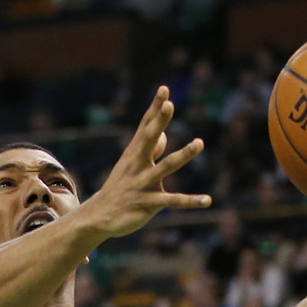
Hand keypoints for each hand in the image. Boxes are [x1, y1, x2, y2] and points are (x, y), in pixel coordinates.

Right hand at [83, 86, 210, 238]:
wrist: (99, 217)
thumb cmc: (120, 188)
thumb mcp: (131, 167)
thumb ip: (149, 150)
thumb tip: (163, 135)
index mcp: (133, 154)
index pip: (145, 126)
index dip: (154, 108)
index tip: (164, 89)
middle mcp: (136, 166)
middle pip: (148, 139)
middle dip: (158, 122)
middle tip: (169, 105)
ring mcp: (142, 184)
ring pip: (165, 167)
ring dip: (183, 154)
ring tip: (200, 142)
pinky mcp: (148, 203)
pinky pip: (172, 201)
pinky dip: (191, 201)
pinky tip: (207, 200)